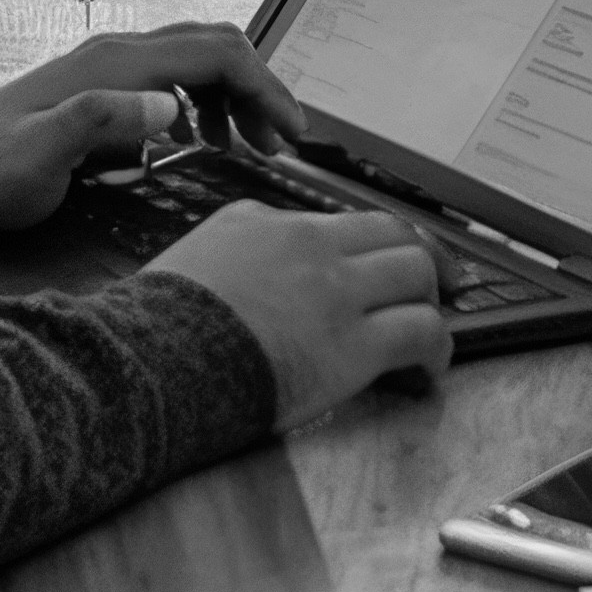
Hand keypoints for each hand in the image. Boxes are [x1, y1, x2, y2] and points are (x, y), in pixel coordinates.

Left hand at [0, 23, 297, 226]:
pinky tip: (202, 137)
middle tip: (278, 142)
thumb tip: (167, 106)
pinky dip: (207, 100)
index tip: (289, 133)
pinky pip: (177, 75)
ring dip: (235, 96)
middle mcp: (122, 52)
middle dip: (259, 87)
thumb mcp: (44, 156)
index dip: (265, 86)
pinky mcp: (109, 82)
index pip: (218, 53)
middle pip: (216, 46)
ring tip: (248, 146)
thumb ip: (101, 122)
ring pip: (199, 58)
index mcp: (120, 63)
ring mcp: (115, 64)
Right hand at [147, 201, 453, 426]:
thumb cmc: (156, 326)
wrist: (150, 363)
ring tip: (433, 329)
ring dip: (433, 300)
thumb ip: (237, 248)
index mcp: (267, 223)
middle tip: (441, 283)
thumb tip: (256, 262)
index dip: (371, 247)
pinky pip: (422, 333)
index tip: (382, 265)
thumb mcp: (194, 256)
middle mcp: (309, 246)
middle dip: (424, 259)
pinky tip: (430, 368)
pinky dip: (438, 349)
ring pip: (417, 272)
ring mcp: (335, 292)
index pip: (340, 223)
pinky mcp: (352, 345)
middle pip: (394, 233)